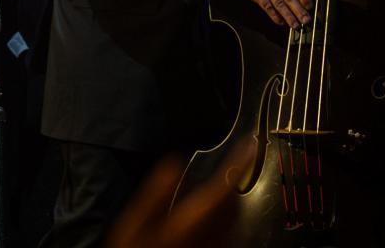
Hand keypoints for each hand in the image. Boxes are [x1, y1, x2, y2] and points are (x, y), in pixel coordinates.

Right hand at [105, 139, 250, 247]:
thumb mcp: (136, 223)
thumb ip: (155, 193)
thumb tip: (173, 162)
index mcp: (191, 221)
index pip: (223, 188)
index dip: (238, 164)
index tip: (248, 145)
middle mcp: (211, 236)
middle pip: (234, 204)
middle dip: (235, 180)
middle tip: (233, 161)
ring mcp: (217, 247)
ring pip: (235, 219)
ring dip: (233, 198)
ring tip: (224, 183)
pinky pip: (231, 232)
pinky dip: (227, 216)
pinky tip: (214, 213)